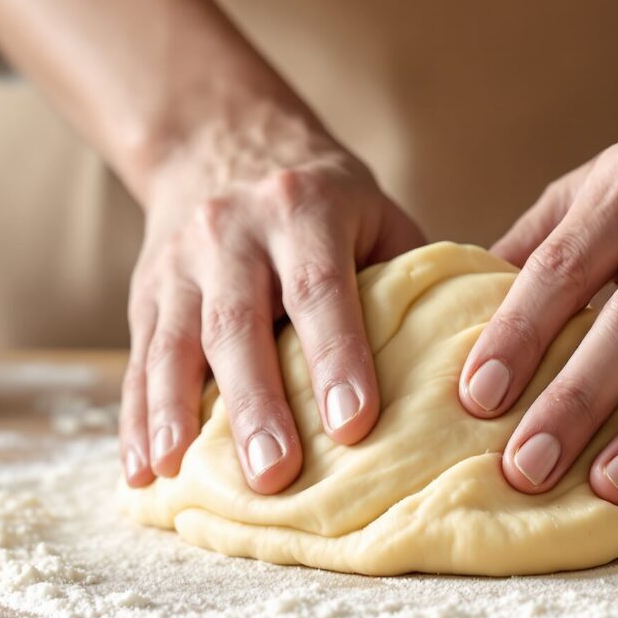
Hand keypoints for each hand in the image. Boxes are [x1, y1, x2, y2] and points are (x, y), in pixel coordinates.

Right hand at [121, 106, 423, 490]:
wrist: (219, 142)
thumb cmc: (325, 203)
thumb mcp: (375, 214)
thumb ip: (413, 279)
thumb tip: (481, 363)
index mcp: (303, 209)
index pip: (321, 288)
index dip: (338, 357)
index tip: (355, 425)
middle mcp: (231, 232)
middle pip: (238, 323)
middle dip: (255, 403)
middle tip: (274, 474)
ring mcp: (178, 263)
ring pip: (174, 344)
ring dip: (174, 415)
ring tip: (180, 475)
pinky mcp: (144, 295)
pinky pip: (137, 361)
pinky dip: (136, 420)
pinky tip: (140, 474)